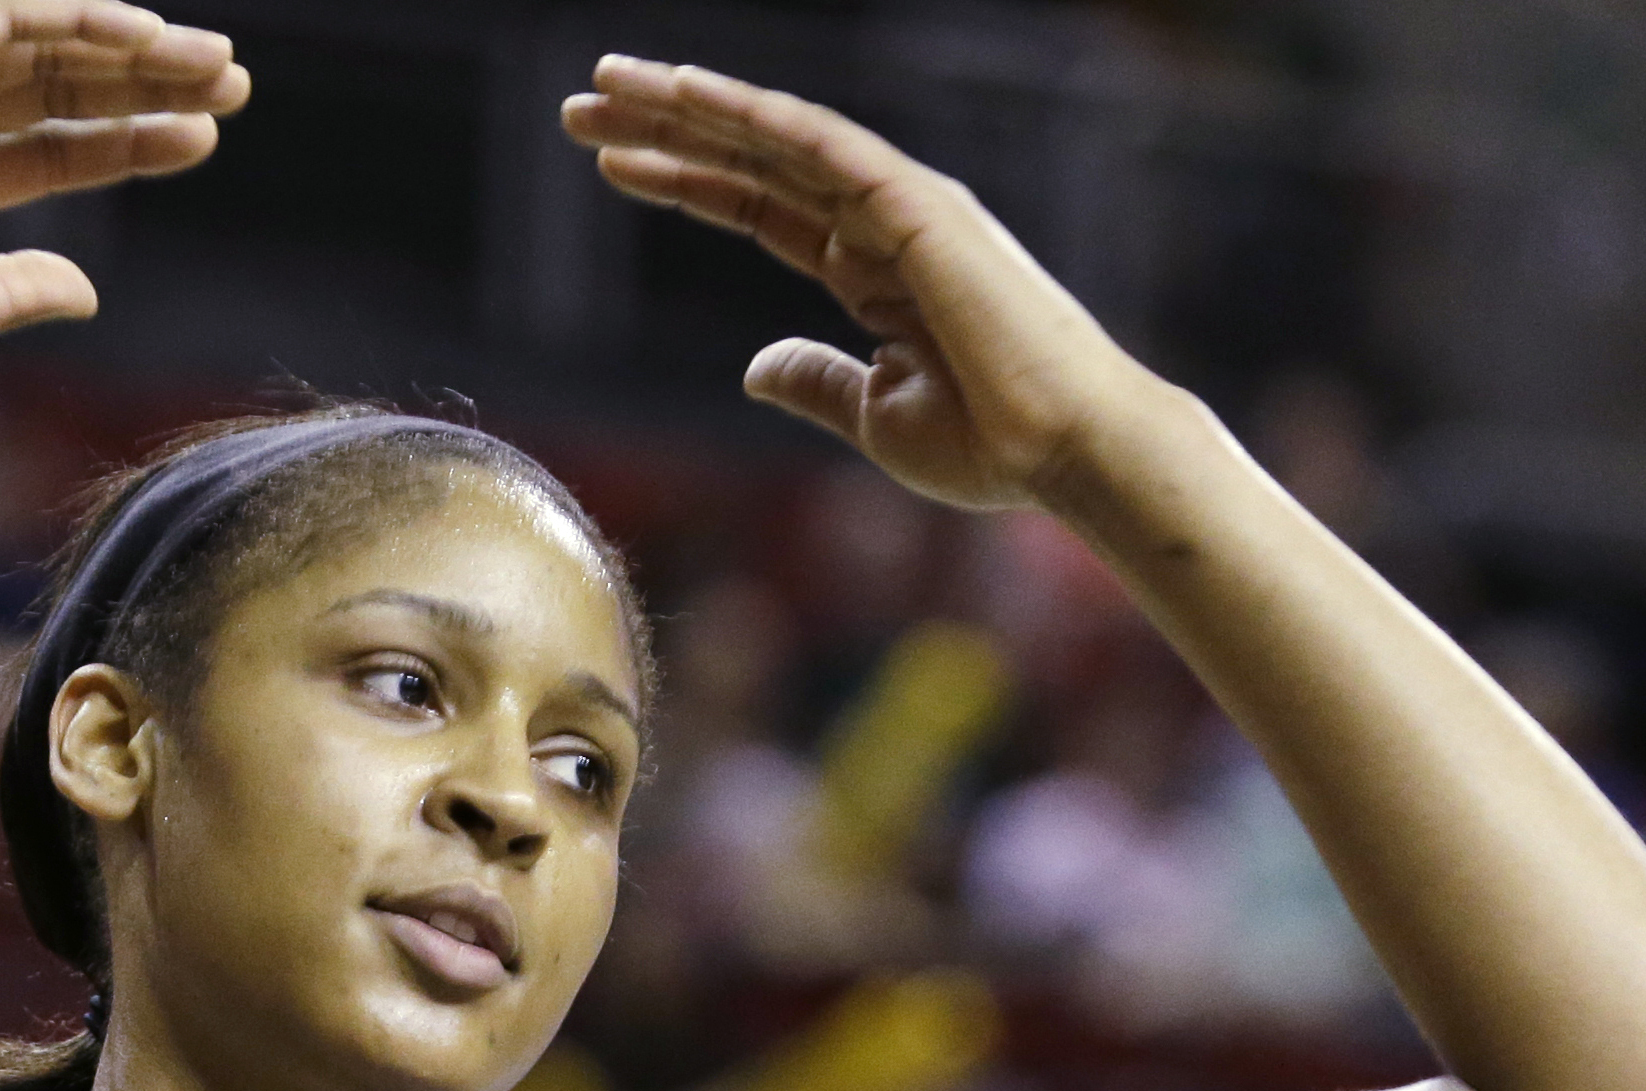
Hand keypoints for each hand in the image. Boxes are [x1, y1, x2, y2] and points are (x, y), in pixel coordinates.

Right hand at [0, 1, 246, 376]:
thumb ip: (13, 292)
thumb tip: (88, 290)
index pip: (53, 149)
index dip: (129, 142)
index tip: (203, 142)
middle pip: (61, 90)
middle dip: (148, 86)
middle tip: (232, 88)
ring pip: (42, 47)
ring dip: (129, 47)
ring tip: (209, 61)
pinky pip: (2, 18)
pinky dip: (71, 16)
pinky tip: (138, 31)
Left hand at [563, 57, 1156, 509]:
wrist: (1065, 454)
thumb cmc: (992, 445)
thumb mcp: (875, 416)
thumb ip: (814, 381)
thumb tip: (754, 368)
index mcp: (870, 267)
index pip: (758, 204)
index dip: (684, 178)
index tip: (608, 163)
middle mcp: (880, 220)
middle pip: (752, 156)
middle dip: (665, 127)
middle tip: (579, 104)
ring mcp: (899, 204)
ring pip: (775, 134)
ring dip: (689, 104)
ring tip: (607, 81)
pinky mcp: (917, 205)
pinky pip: (819, 143)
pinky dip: (751, 113)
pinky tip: (686, 93)